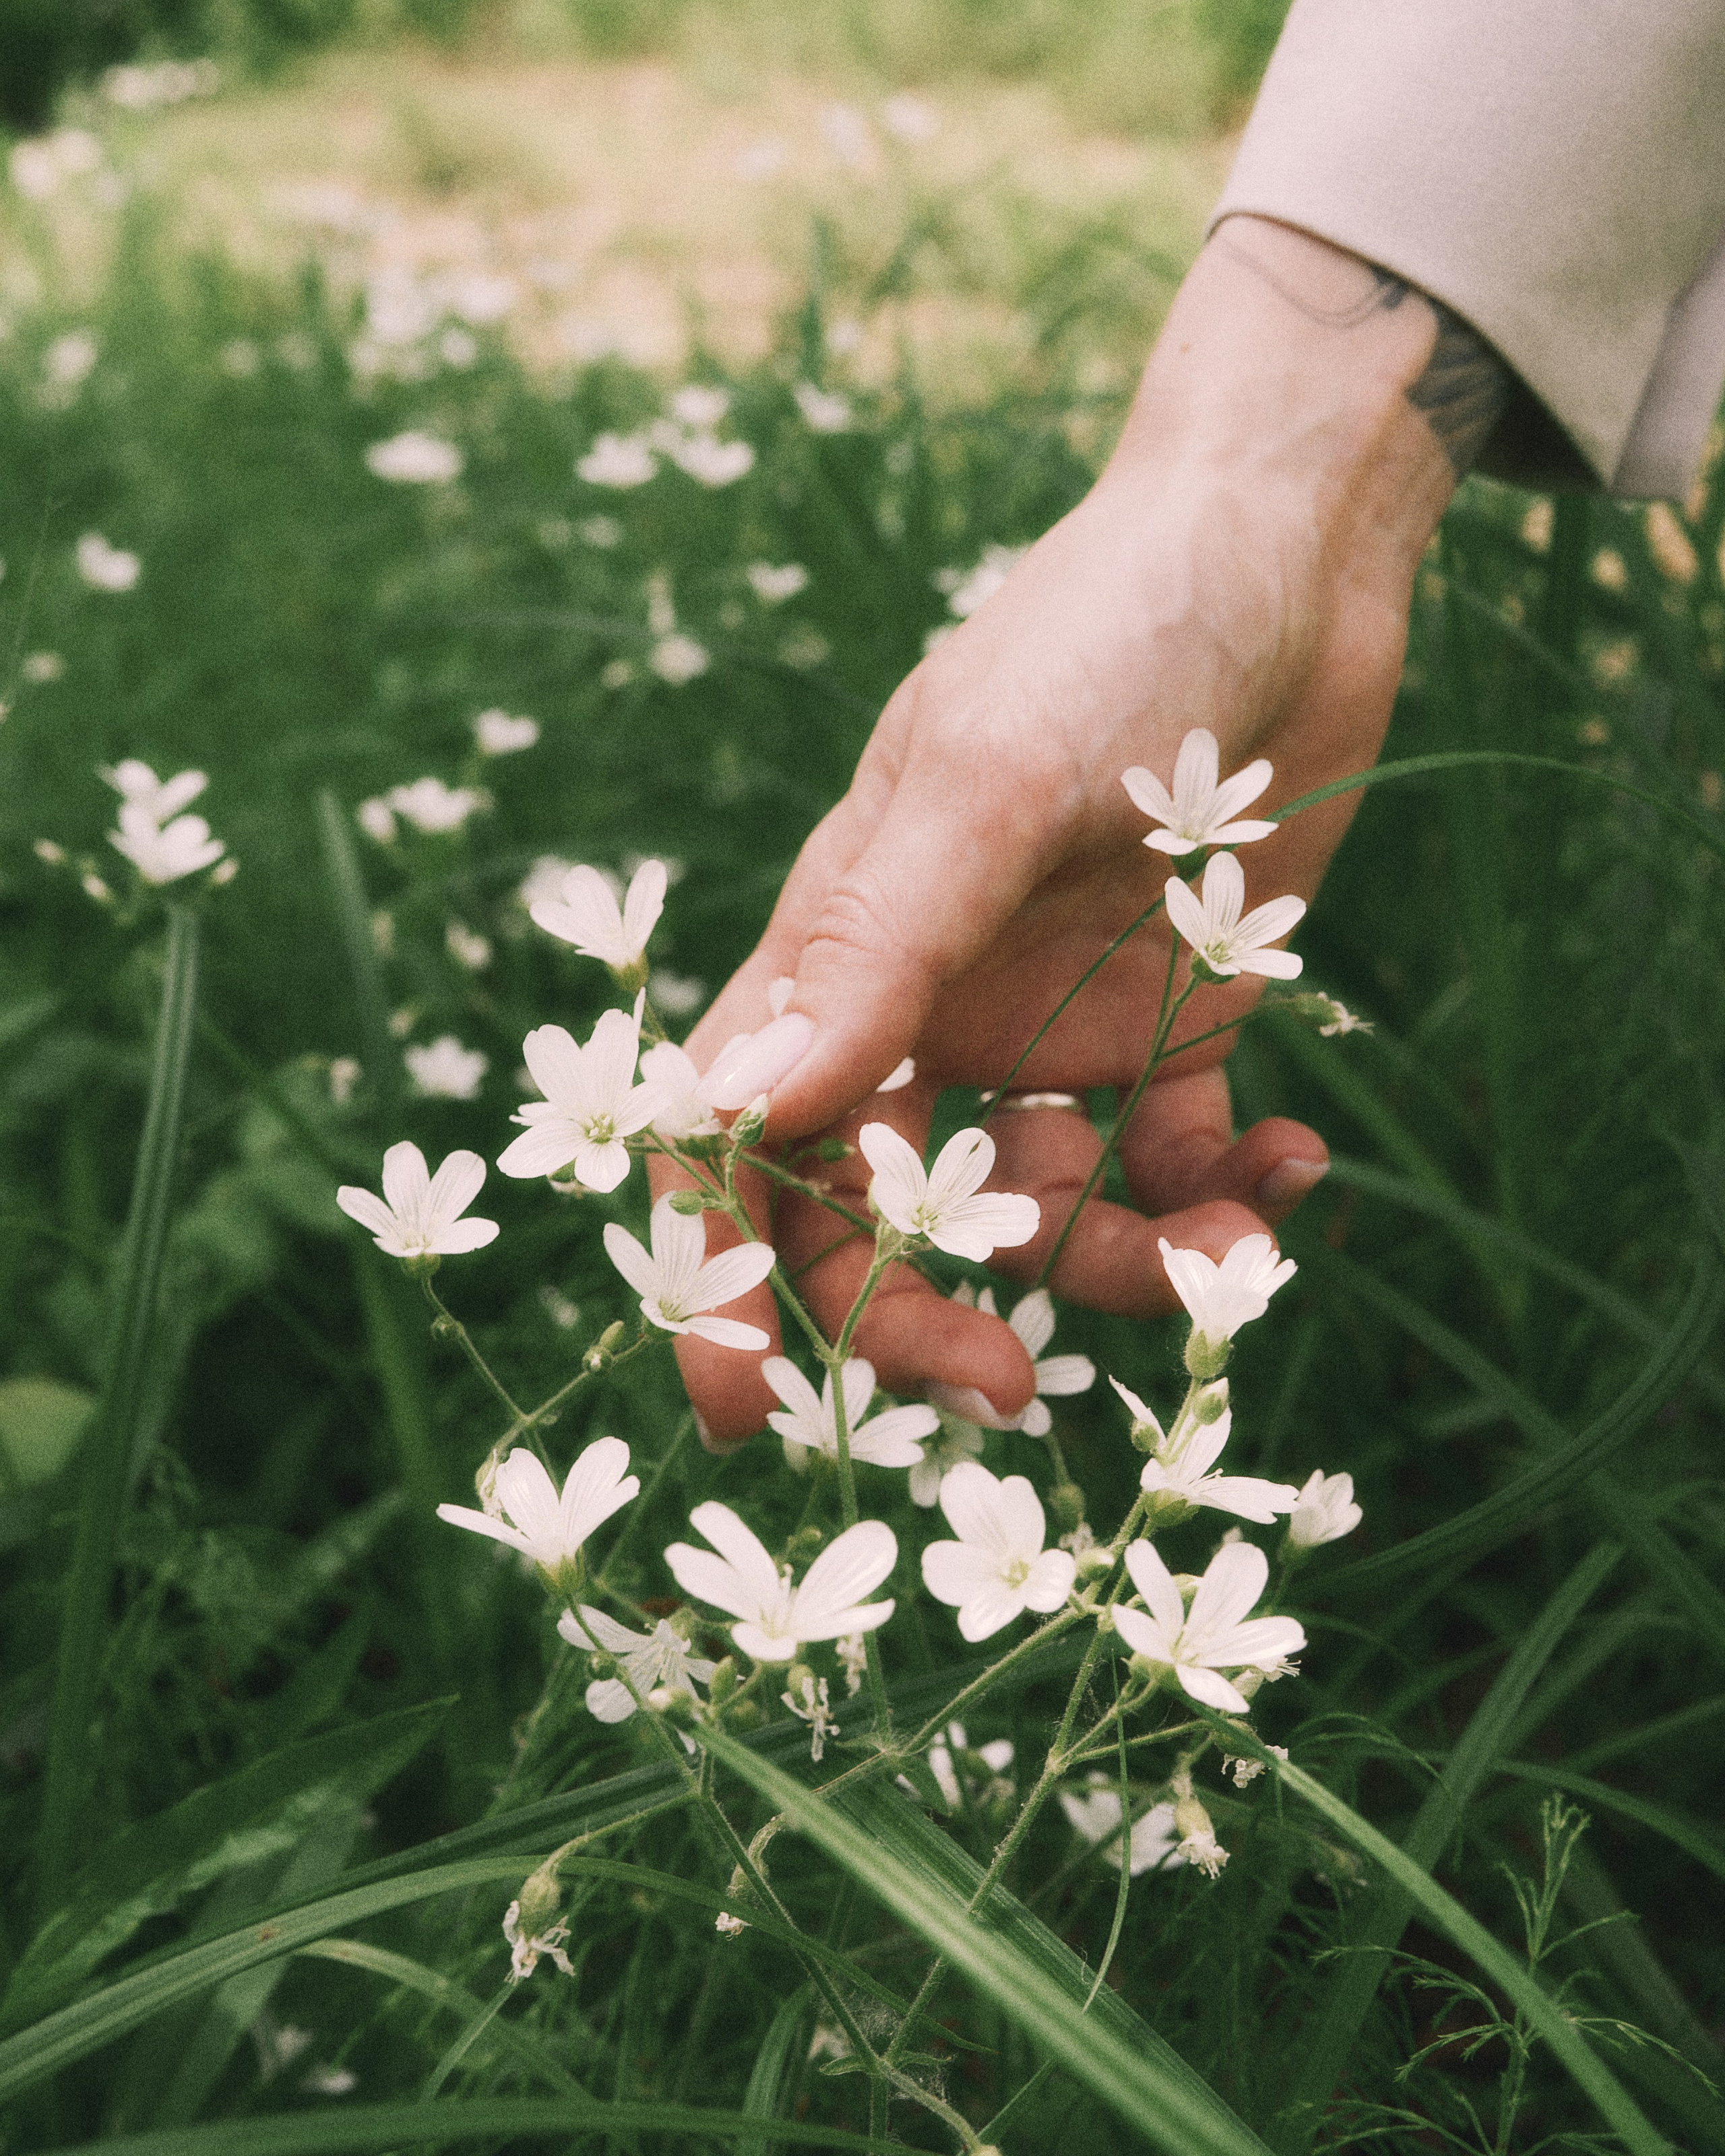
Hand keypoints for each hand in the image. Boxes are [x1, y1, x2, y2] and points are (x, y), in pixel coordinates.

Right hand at [656, 218, 1468, 1446]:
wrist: (1283, 558)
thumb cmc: (1103, 635)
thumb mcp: (979, 786)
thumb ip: (872, 955)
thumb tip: (744, 1115)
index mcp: (841, 954)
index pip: (735, 1138)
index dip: (720, 1275)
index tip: (741, 1405)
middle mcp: (929, 1010)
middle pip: (881, 1218)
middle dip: (934, 1317)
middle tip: (1018, 1388)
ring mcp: (1050, 1026)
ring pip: (1045, 1217)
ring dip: (1132, 1267)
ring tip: (1238, 1247)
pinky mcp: (1171, 1023)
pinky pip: (1178, 1164)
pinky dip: (1230, 1198)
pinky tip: (1289, 1169)